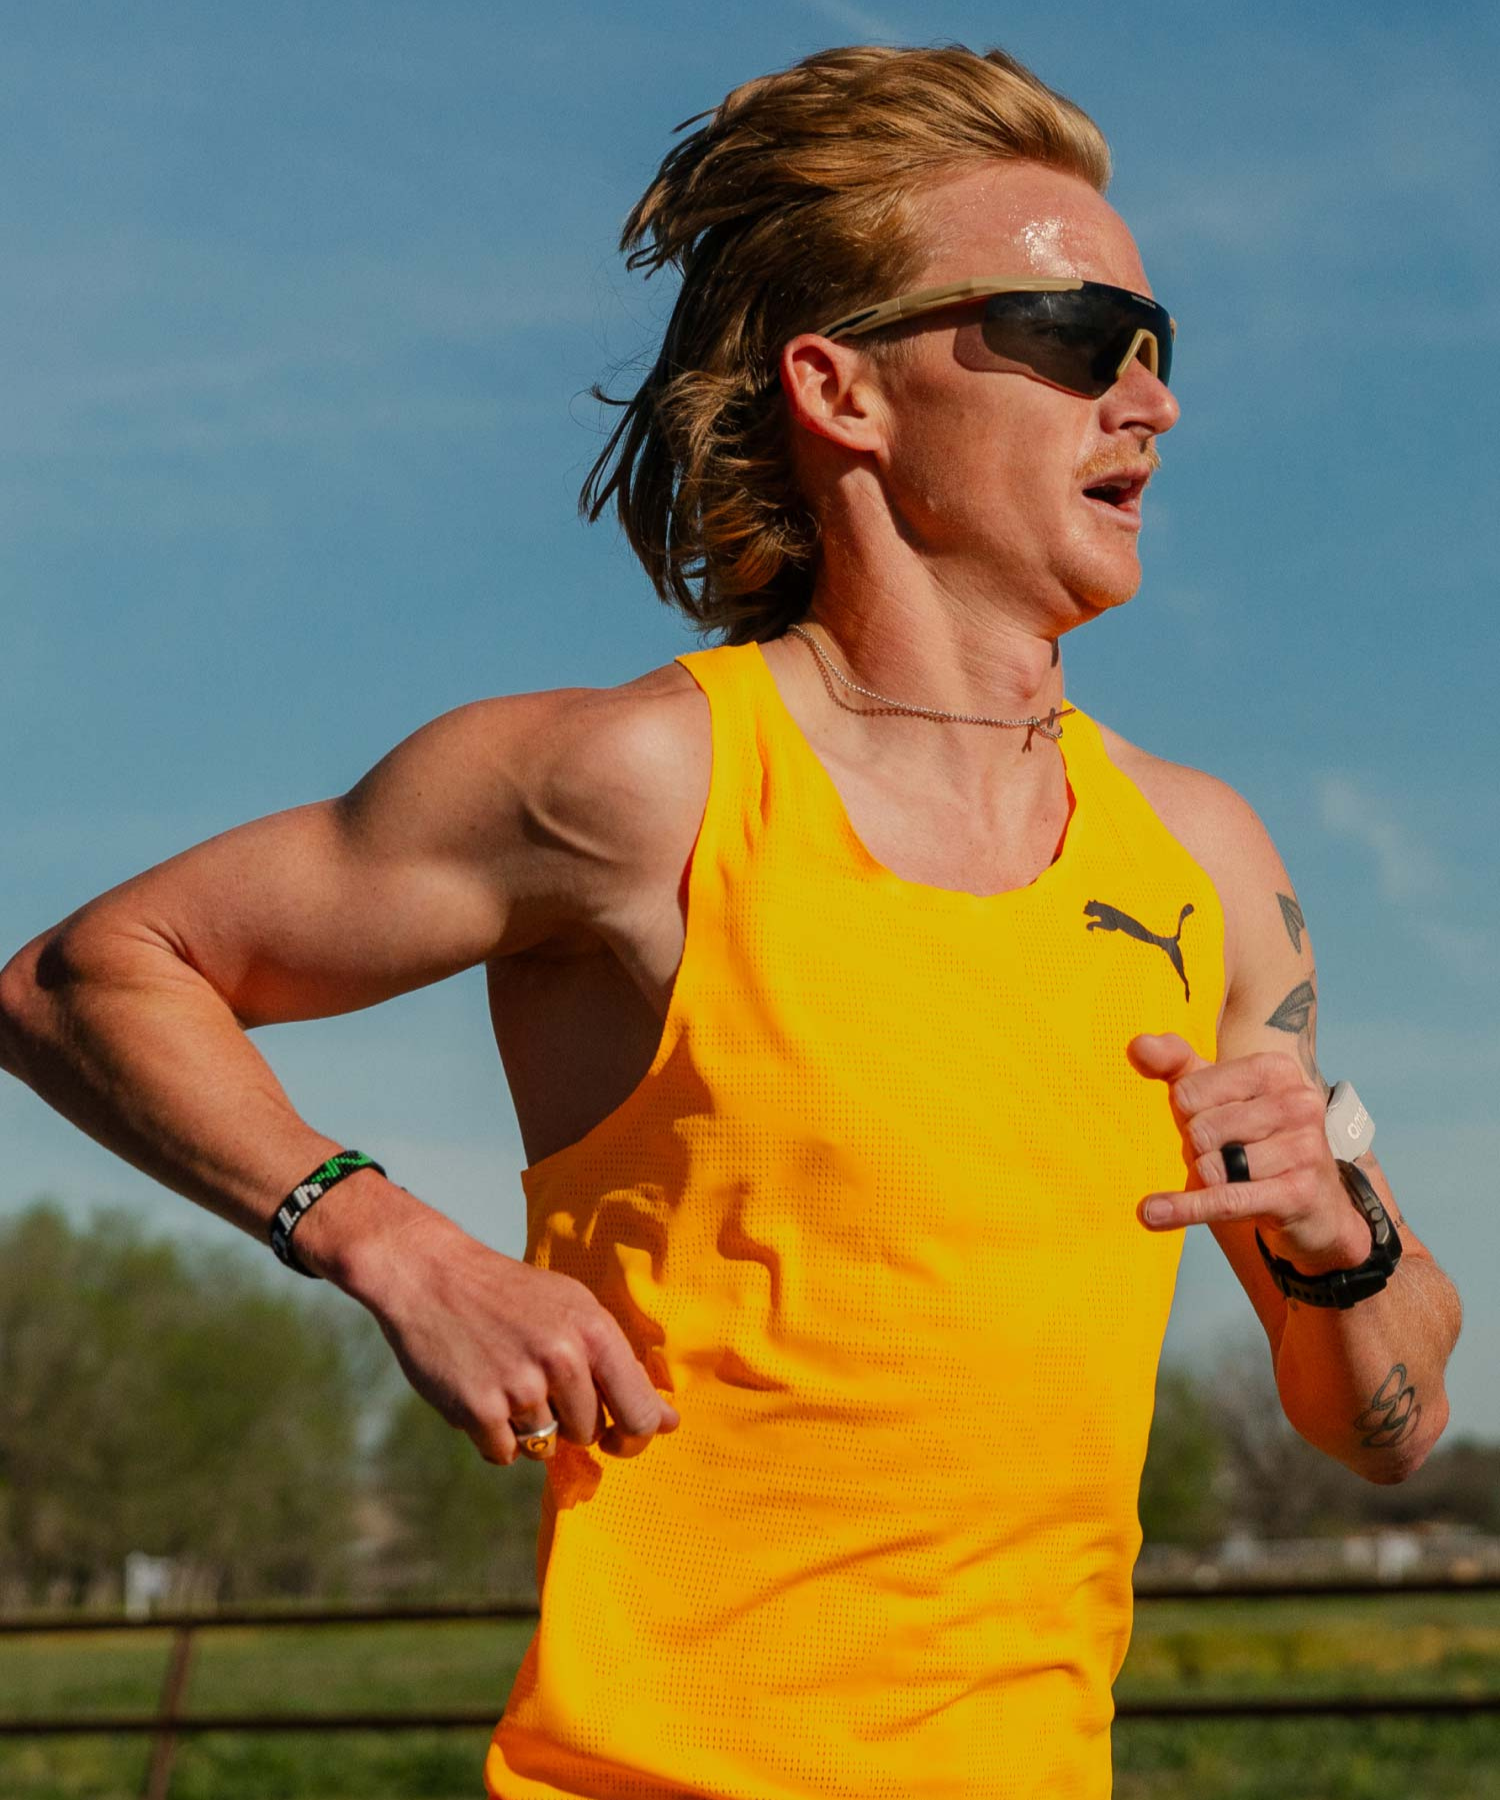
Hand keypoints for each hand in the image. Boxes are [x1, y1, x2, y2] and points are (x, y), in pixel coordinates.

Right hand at [332, 1201, 680, 1465]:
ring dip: (527, 1426)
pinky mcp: (479, 1409)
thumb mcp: (573, 1308)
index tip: (620, 1437)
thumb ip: (618, 1364)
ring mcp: (520, 1386)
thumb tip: (667, 1422)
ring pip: (545, 1446)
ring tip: (504, 1377)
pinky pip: (504, 1454)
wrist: (433, 1276)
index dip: (635, 1435)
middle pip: (589, 1433)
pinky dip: (494, 1436)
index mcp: (594, 1330)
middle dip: (570, 1420)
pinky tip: (481, 1392)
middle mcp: (562, 1358)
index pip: (640, 1412)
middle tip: (538, 1380)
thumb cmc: (512, 1296)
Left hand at [1126, 1033, 1370, 1272]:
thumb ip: (1174, 1064)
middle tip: (1224, 1157)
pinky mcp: (1298, 1193)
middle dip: (1197, 1151)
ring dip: (1206, 1180)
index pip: (1187, 1092)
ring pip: (1211, 1167)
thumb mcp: (1214, 1096)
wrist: (1315, 1206)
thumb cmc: (1254, 1141)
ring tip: (1232, 1178)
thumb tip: (1138, 1046)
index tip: (1214, 1123)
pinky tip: (1151, 1214)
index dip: (1186, 1117)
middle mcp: (1298, 1102)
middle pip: (1199, 1131)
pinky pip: (1224, 1199)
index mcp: (1275, 1069)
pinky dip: (1185, 1209)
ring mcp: (1304, 1148)